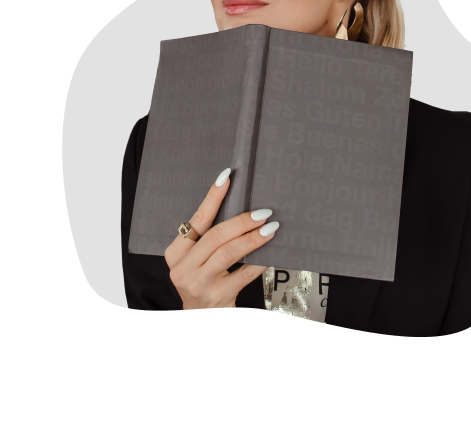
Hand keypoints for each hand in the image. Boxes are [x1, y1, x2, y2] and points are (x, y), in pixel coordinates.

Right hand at [164, 168, 277, 308]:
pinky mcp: (218, 297)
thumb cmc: (202, 282)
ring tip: (270, 229)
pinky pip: (244, 274)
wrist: (200, 317)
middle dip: (242, 221)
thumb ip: (210, 239)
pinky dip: (259, 261)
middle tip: (263, 212)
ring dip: (253, 238)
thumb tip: (241, 209)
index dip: (213, 197)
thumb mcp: (196, 260)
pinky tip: (270, 253)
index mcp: (175, 253)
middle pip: (215, 236)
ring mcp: (199, 285)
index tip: (226, 178)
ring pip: (229, 253)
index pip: (197, 220)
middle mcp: (183, 269)